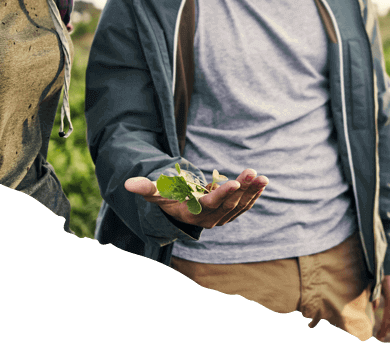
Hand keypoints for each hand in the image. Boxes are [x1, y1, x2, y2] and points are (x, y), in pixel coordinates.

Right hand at [124, 168, 267, 228]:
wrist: (180, 210)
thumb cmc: (167, 198)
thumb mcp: (157, 193)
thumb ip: (145, 188)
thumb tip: (127, 184)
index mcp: (194, 213)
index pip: (211, 205)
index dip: (223, 195)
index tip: (235, 183)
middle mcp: (210, 218)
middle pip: (229, 203)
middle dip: (242, 188)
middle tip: (252, 171)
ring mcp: (222, 217)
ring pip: (240, 205)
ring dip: (252, 191)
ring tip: (261, 176)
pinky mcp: (230, 213)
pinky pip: (245, 205)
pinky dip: (254, 195)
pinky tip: (262, 182)